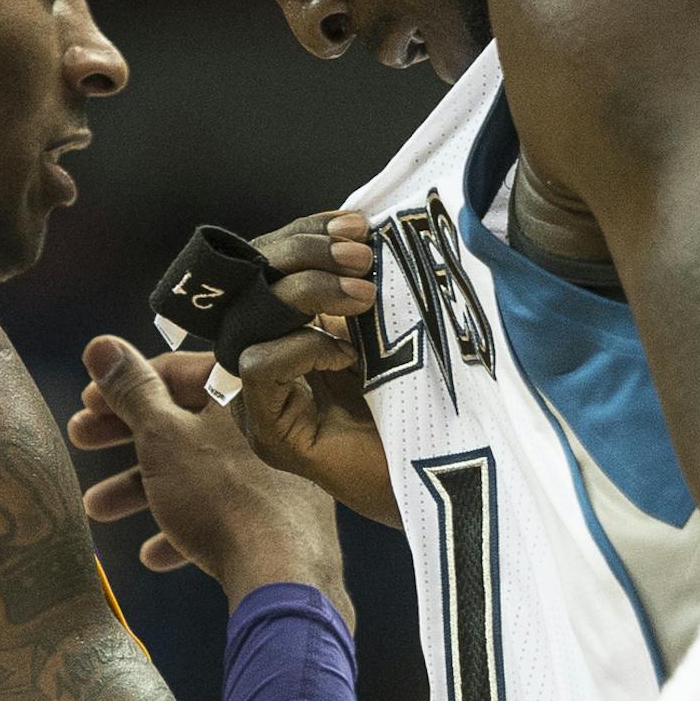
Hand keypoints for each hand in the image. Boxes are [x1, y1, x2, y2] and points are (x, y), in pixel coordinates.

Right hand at [68, 337, 351, 626]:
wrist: (282, 573)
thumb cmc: (220, 493)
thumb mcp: (162, 436)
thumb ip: (130, 391)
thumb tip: (101, 344)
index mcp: (243, 388)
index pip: (174, 370)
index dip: (123, 385)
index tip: (87, 403)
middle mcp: (264, 421)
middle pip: (183, 419)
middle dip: (125, 435)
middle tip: (81, 440)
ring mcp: (277, 469)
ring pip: (197, 468)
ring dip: (143, 487)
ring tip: (97, 509)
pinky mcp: (279, 514)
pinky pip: (224, 510)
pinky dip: (184, 525)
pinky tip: (152, 555)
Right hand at [232, 211, 398, 527]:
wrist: (451, 478)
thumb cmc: (425, 401)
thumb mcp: (390, 323)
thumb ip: (360, 284)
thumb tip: (356, 229)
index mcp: (294, 325)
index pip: (271, 261)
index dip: (306, 234)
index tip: (356, 222)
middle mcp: (268, 357)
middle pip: (251, 281)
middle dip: (303, 254)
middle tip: (361, 254)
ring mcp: (263, 398)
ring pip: (248, 318)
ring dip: (304, 294)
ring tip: (364, 296)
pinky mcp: (271, 434)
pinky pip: (257, 366)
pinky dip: (301, 348)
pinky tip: (346, 355)